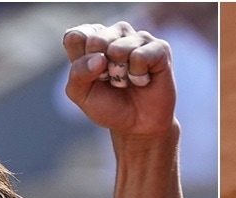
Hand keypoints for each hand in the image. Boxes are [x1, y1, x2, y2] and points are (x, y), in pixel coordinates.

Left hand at [62, 21, 175, 137]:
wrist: (139, 127)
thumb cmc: (109, 107)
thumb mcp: (81, 94)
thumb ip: (77, 73)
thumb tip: (101, 57)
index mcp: (92, 38)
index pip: (75, 36)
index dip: (80, 61)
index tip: (92, 77)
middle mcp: (116, 33)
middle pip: (96, 40)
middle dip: (101, 70)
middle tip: (112, 80)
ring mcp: (139, 38)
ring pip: (118, 48)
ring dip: (120, 74)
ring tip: (128, 81)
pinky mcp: (160, 48)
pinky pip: (140, 56)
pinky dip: (138, 75)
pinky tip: (143, 79)